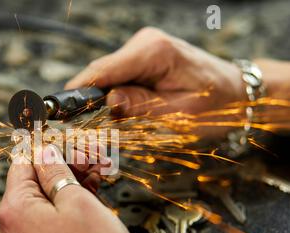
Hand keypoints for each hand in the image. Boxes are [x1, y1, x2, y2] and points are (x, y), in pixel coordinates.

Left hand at [0, 145, 136, 232]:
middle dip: (64, 168)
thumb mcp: (77, 201)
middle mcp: (11, 228)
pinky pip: (46, 221)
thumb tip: (45, 153)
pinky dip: (64, 208)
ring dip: (68, 186)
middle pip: (34, 183)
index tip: (67, 146)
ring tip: (95, 178)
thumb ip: (56, 172)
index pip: (23, 164)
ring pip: (43, 201)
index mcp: (15, 210)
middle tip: (91, 161)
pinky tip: (86, 197)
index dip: (48, 151)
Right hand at [66, 27, 246, 135]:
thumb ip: (141, 106)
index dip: (77, 90)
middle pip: (101, 73)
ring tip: (105, 124)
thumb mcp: (179, 113)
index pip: (104, 70)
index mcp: (154, 52)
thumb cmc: (215, 104)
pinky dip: (113, 96)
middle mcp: (145, 44)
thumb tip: (107, 101)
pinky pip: (118, 78)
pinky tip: (119, 112)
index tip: (58, 109)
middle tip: (79, 127)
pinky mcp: (142, 59)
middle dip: (89, 100)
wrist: (236, 92)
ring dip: (102, 100)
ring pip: (107, 77)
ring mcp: (143, 49)